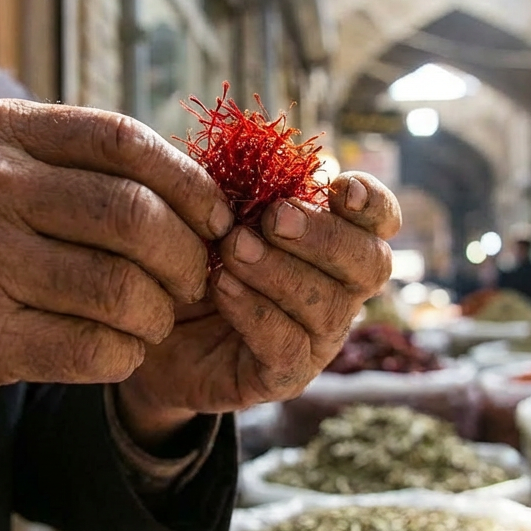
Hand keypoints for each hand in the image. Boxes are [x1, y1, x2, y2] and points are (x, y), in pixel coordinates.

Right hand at [0, 99, 232, 448]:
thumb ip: (63, 164)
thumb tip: (193, 184)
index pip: (121, 139)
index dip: (189, 181)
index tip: (218, 219)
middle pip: (134, 214)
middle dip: (186, 257)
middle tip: (194, 283)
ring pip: (122, 287)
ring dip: (157, 316)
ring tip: (152, 323)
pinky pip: (92, 347)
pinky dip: (123, 355)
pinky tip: (116, 352)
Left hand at [115, 173, 399, 446]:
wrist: (149, 325)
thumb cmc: (192, 257)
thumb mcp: (216, 213)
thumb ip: (244, 186)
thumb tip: (256, 152)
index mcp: (334, 244)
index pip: (381, 223)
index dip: (373, 203)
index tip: (339, 186)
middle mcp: (340, 292)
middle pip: (370, 265)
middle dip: (324, 237)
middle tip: (273, 219)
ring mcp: (317, 340)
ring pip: (328, 307)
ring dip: (280, 271)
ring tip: (232, 250)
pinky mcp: (283, 377)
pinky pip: (287, 346)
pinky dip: (255, 310)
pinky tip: (222, 286)